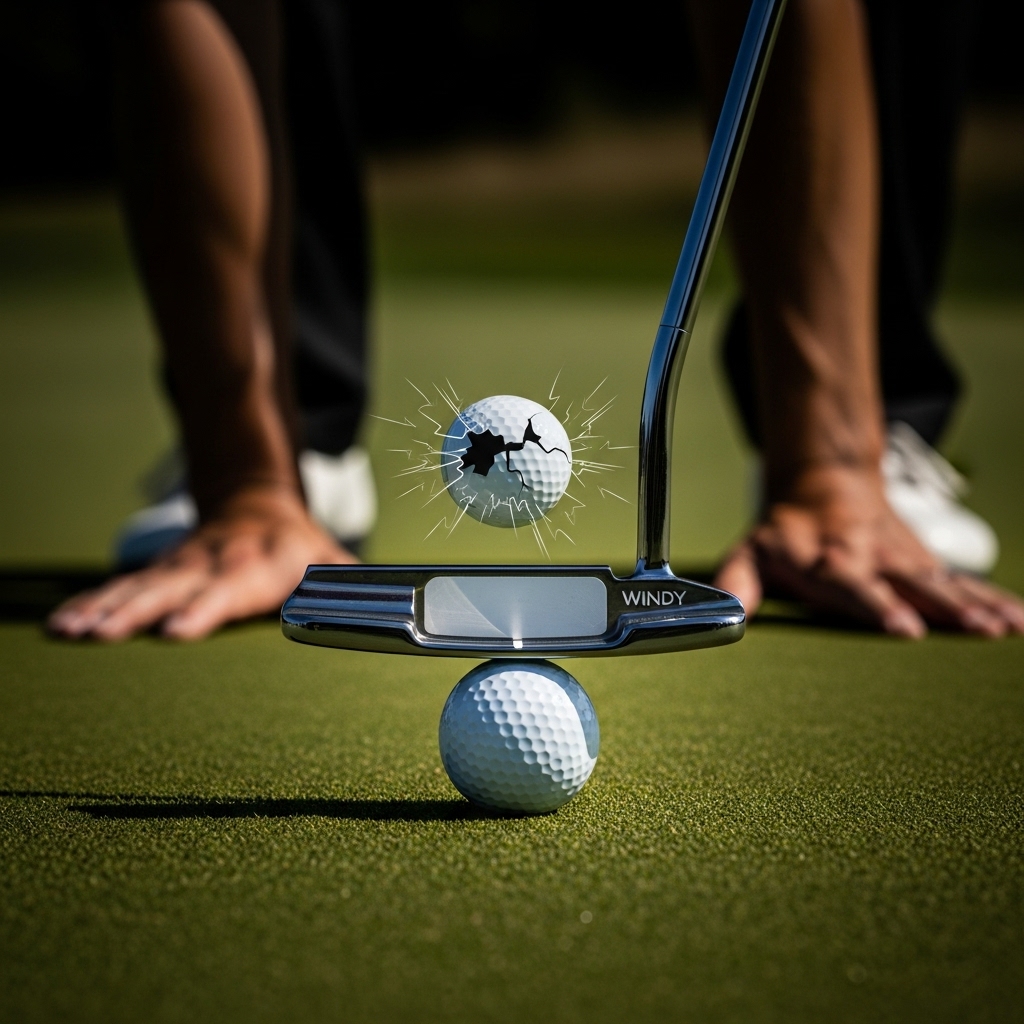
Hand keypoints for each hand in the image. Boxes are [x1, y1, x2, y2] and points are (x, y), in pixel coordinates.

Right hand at [48, 486, 355, 640]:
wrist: (255, 497)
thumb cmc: (298, 544)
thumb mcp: (330, 557)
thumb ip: (354, 584)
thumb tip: (400, 606)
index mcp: (260, 563)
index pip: (230, 587)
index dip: (205, 608)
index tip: (177, 630)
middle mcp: (214, 562)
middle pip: (172, 587)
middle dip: (135, 611)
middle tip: (100, 635)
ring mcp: (183, 565)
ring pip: (139, 585)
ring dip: (103, 609)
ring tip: (69, 632)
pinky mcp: (162, 569)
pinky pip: (123, 585)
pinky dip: (94, 602)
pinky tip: (64, 625)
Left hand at [715, 465, 1023, 637]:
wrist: (822, 484)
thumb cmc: (782, 534)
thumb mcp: (749, 552)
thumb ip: (735, 583)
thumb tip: (726, 616)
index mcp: (827, 559)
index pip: (851, 583)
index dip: (876, 604)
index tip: (903, 628)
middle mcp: (871, 558)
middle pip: (910, 583)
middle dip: (942, 607)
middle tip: (975, 630)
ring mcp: (903, 560)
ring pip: (943, 582)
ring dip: (975, 604)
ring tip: (1004, 629)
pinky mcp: (925, 562)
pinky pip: (964, 580)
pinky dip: (994, 597)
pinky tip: (1021, 619)